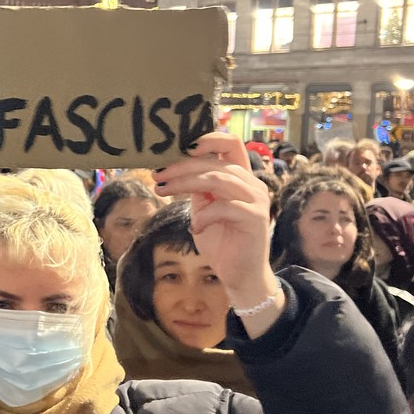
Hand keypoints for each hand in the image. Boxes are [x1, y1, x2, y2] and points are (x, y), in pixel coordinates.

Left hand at [155, 132, 279, 329]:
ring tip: (162, 190)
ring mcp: (256, 200)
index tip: (179, 146)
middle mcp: (252, 184)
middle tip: (157, 175)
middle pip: (215, 162)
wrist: (239, 275)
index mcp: (241, 177)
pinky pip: (224, 207)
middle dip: (181, 167)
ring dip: (184, 183)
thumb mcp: (204, 208)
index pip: (230, 144)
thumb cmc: (221, 241)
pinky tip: (195, 228)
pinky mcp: (255, 218)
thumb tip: (171, 167)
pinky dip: (204, 216)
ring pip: (217, 179)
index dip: (207, 138)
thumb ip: (198, 188)